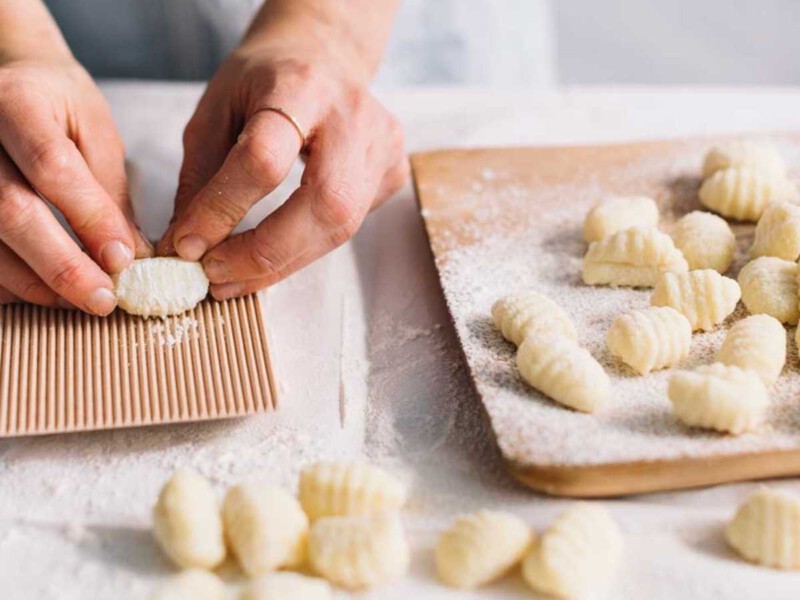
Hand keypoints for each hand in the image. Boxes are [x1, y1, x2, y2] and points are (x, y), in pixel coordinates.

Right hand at [0, 57, 150, 313]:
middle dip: (61, 265)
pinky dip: (5, 281)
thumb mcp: (95, 132)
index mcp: (17, 102)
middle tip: (103, 299)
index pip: (52, 168)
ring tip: (78, 300)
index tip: (123, 260)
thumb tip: (131, 258)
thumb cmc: (57, 106)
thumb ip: (110, 192)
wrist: (5, 83)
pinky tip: (38, 291)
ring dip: (33, 283)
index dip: (90, 219)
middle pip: (9, 212)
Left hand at [160, 33, 407, 299]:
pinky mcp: (393, 173)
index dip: (224, 209)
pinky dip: (304, 249)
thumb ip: (201, 178)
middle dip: (266, 254)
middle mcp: (353, 115)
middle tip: (216, 278)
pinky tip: (273, 251)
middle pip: (325, 203)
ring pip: (341, 227)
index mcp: (299, 87)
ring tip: (234, 277)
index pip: (265, 159)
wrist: (324, 55)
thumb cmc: (265, 81)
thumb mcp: (216, 111)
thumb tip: (185, 247)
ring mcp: (382, 146)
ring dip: (283, 264)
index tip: (187, 246)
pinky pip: (348, 228)